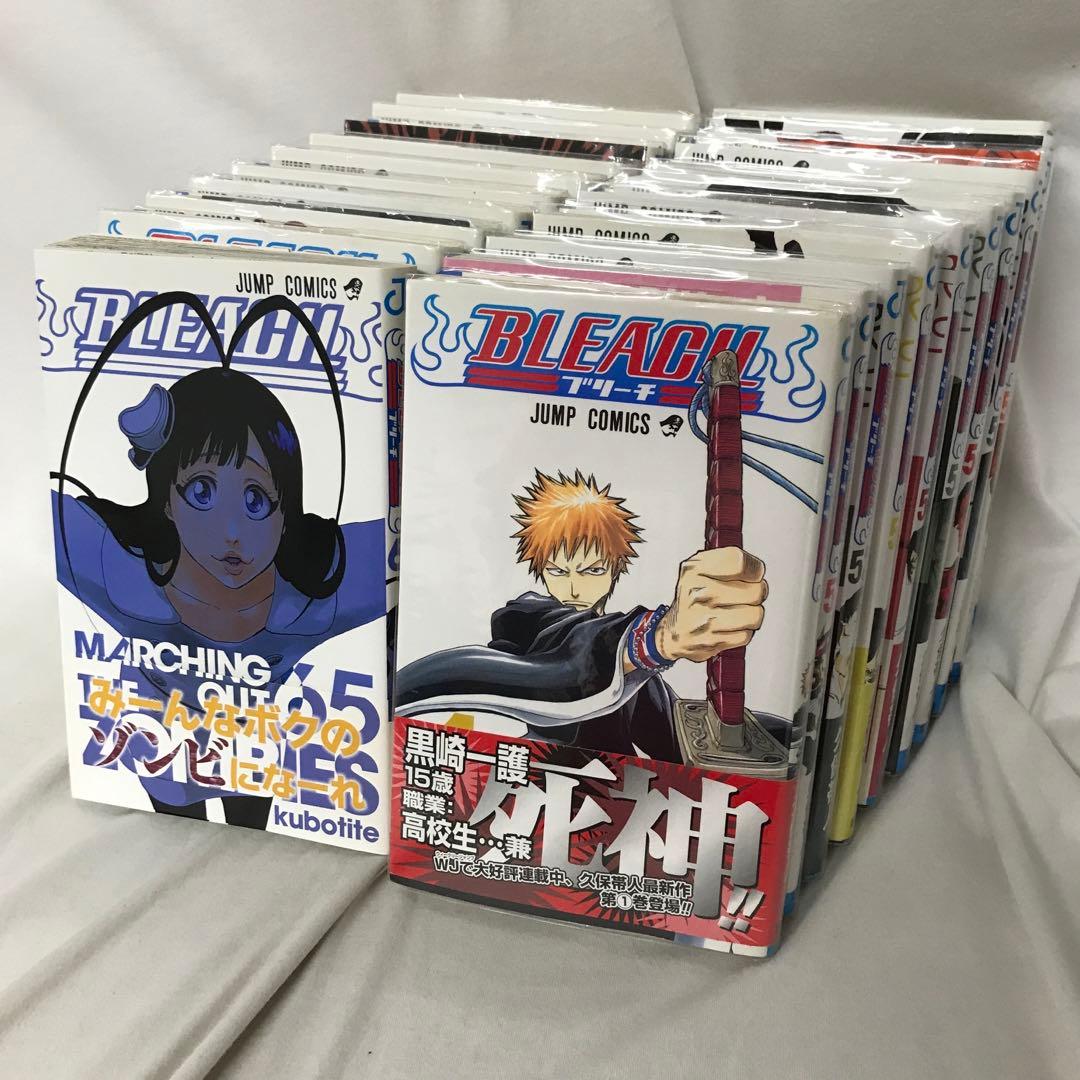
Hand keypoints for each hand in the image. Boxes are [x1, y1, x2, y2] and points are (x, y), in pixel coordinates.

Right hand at [654, 547, 766, 662]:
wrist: (674, 633)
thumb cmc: (691, 600)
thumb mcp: (698, 569)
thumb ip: (727, 560)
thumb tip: (756, 568)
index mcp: (695, 570)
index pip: (739, 562)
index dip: (754, 568)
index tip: (754, 573)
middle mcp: (699, 593)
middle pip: (754, 590)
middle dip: (756, 592)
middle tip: (747, 594)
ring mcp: (706, 618)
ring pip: (755, 614)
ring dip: (752, 614)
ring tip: (740, 611)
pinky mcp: (713, 640)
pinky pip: (746, 634)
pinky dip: (742, 631)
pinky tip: (731, 626)